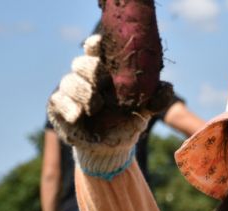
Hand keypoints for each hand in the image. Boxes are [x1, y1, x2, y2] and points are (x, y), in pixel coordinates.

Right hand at [46, 35, 172, 174]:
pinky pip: (58, 100)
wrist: (112, 150)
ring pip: (68, 81)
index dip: (94, 45)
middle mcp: (86, 79)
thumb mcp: (143, 112)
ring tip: (94, 105)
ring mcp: (71, 92)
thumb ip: (154, 99)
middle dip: (89, 69)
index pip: (96, 52)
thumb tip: (168, 87)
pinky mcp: (59, 107)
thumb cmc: (126, 123)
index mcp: (105, 73)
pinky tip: (78, 115)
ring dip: (81, 90)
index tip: (98, 43)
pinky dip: (68, 106)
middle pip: (80, 64)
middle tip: (100, 81)